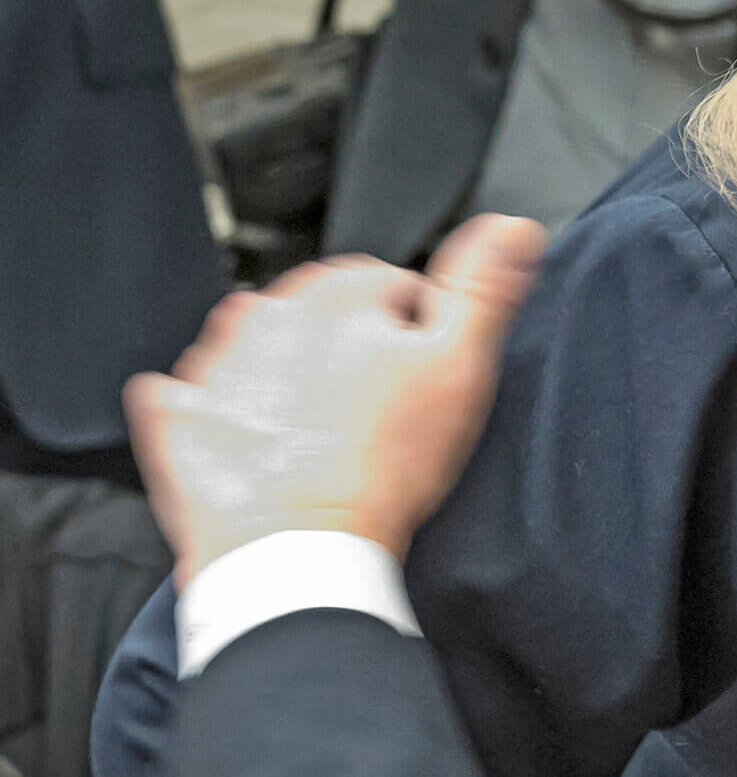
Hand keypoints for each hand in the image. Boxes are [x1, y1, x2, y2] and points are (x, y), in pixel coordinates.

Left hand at [126, 215, 543, 585]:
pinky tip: (269, 445)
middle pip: (326, 316)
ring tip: (328, 439)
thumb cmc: (385, 467)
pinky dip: (235, 411)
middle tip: (380, 417)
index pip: (391, 286)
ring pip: (272, 352)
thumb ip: (484, 287)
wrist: (301, 550)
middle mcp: (265, 310)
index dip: (417, 335)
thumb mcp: (460, 367)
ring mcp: (218, 361)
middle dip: (354, 353)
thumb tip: (513, 226)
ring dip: (297, 380)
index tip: (420, 382)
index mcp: (336, 291)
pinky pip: (210, 394)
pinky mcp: (183, 412)